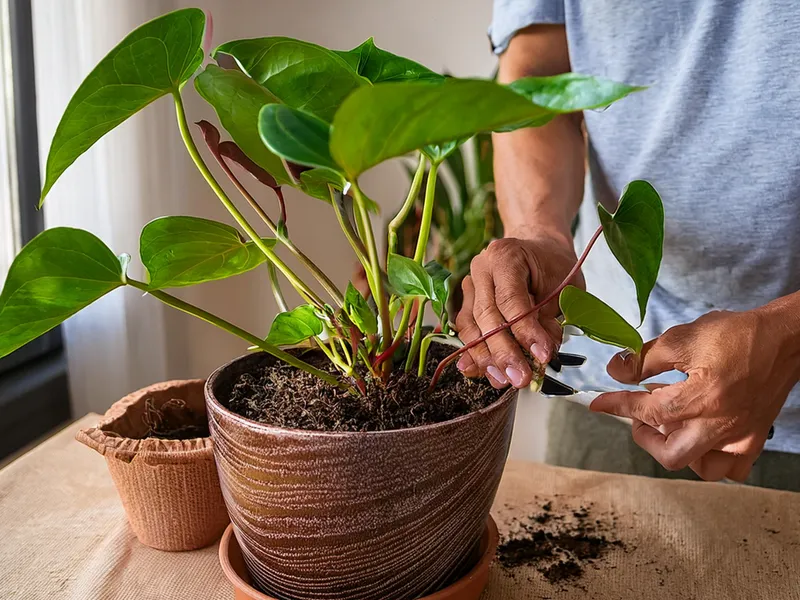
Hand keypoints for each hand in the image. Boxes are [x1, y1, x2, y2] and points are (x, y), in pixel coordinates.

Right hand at [455, 232, 582, 388]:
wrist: (537, 249)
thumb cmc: (552, 266)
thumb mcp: (562, 287)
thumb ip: (548, 318)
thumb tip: (540, 353)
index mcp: (505, 255)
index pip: (511, 299)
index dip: (525, 331)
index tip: (542, 355)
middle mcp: (480, 269)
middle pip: (487, 316)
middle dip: (504, 352)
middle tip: (521, 377)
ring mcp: (469, 286)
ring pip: (471, 327)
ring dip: (486, 358)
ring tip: (505, 380)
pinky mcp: (466, 303)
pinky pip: (466, 331)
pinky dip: (474, 353)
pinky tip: (481, 372)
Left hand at [592, 306, 799, 480]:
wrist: (783, 340)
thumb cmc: (736, 335)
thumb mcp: (683, 338)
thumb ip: (646, 359)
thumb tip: (616, 371)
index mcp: (703, 398)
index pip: (648, 412)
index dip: (618, 406)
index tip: (599, 403)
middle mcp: (722, 426)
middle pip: (671, 455)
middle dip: (646, 437)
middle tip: (638, 415)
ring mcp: (741, 438)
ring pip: (700, 467)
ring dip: (677, 449)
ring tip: (669, 422)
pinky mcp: (755, 439)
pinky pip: (729, 468)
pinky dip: (708, 458)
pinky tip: (698, 435)